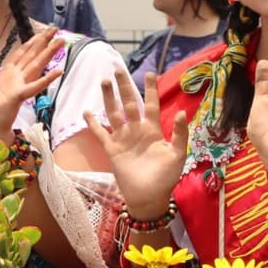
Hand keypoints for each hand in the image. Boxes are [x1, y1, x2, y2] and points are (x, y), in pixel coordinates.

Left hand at [0, 26, 64, 144]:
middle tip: (56, 29)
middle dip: (43, 42)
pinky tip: (59, 71)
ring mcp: (19, 87)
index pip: (21, 54)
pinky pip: (35, 86)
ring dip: (48, 53)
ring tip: (61, 42)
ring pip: (36, 65)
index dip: (31, 42)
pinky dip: (47, 79)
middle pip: (32, 55)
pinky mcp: (18, 96)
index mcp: (7, 75)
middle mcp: (16, 79)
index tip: (40, 32)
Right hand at [84, 71, 187, 218]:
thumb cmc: (166, 178)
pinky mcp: (112, 149)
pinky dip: (93, 123)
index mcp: (153, 130)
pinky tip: (86, 112)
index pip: (151, 105)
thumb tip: (181, 113)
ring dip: (108, 98)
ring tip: (104, 82)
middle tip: (118, 69)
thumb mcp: (177, 155)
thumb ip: (179, 134)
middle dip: (124, 87)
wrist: (149, 197)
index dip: (150, 90)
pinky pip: (100, 133)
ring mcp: (123, 139)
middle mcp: (136, 130)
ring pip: (114, 113)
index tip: (150, 73)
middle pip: (129, 103)